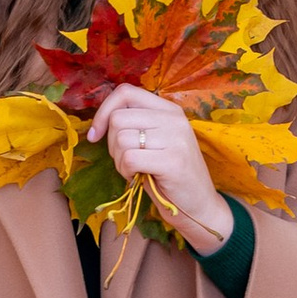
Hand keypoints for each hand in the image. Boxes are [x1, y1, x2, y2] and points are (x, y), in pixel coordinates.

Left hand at [87, 86, 228, 248]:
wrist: (200, 205)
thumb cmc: (170, 175)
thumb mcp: (155, 141)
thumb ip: (136, 124)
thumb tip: (100, 120)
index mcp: (169, 109)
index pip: (126, 92)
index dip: (103, 112)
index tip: (96, 134)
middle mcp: (174, 119)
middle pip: (118, 118)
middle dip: (111, 143)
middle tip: (125, 160)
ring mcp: (176, 138)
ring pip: (121, 138)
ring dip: (119, 160)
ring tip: (134, 170)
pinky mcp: (173, 161)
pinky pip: (129, 158)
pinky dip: (125, 171)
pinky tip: (137, 177)